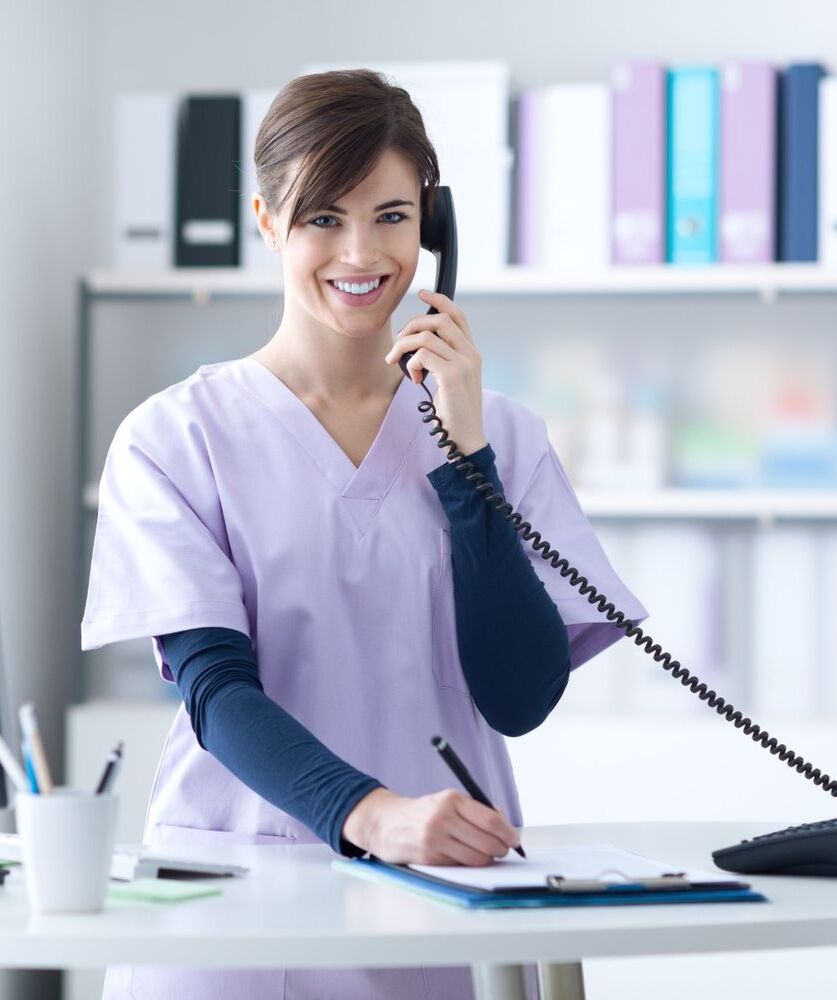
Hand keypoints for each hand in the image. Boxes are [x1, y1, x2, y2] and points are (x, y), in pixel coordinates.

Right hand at [341, 787, 520, 865]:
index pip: (492, 820)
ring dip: (487, 860)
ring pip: (477, 859)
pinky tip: (464, 857)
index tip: (514, 839)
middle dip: (501, 849)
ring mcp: (435, 840)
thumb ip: (477, 810)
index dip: (509, 833)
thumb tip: (505, 827)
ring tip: (485, 854)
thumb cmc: (424, 812)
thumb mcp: (448, 801)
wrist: (386, 823)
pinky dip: (468, 865)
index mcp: (452, 800)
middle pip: (488, 842)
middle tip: (503, 850)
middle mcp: (443, 818)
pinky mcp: (429, 859)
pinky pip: (461, 867)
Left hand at [384, 289, 487, 458]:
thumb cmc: (455, 411)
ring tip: (397, 362)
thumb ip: (442, 359)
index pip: (458, 315)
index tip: (422, 293)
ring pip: (426, 336)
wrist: (466, 437)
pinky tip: (414, 379)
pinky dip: (410, 364)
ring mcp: (464, 363)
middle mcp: (471, 354)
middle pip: (439, 320)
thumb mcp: (452, 380)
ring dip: (404, 346)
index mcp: (472, 352)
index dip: (439, 300)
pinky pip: (422, 355)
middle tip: (399, 344)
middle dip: (412, 325)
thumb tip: (417, 344)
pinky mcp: (452, 376)